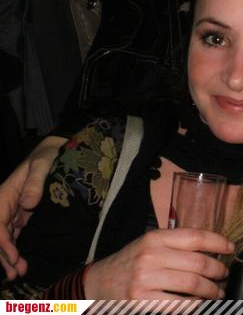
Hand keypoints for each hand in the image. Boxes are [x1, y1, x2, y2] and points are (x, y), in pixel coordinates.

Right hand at [0, 136, 64, 279]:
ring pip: (6, 238)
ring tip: (18, 273)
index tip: (13, 256)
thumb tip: (28, 203)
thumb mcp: (43, 164)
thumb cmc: (48, 155)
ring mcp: (13, 211)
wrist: (56, 151)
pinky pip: (15, 234)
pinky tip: (21, 262)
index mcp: (5, 194)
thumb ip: (35, 182)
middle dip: (4, 255)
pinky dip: (16, 249)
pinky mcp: (23, 214)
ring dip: (9, 256)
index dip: (2, 242)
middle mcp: (6, 205)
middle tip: (16, 273)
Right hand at [84, 228, 234, 299]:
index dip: (219, 242)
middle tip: (224, 274)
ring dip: (212, 291)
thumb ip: (176, 244)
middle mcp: (150, 257)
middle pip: (199, 263)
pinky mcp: (142, 303)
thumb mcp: (150, 245)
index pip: (196, 237)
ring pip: (193, 285)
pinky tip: (200, 304)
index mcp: (155, 238)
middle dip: (219, 270)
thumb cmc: (131, 263)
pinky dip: (195, 306)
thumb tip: (213, 248)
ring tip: (217, 292)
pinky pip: (180, 306)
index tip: (231, 248)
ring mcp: (145, 281)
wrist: (98, 284)